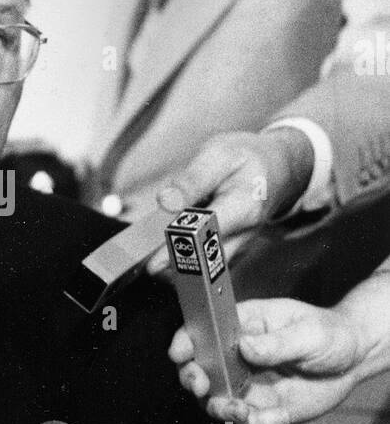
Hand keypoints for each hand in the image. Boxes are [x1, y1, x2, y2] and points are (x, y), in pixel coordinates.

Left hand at [147, 127, 313, 273]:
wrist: (276, 169)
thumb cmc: (246, 159)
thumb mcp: (218, 155)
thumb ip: (191, 180)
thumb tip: (166, 201)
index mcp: (243, 207)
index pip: (206, 234)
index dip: (178, 248)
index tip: (152, 263)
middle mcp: (244, 233)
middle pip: (206, 262)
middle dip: (174, 266)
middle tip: (146, 265)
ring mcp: (239, 245)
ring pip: (205, 267)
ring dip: (178, 264)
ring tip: (153, 258)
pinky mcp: (231, 249)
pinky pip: (206, 262)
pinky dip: (185, 258)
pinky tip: (169, 248)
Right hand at [169, 297, 364, 423]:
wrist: (353, 360)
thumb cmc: (329, 334)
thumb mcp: (308, 333)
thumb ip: (277, 343)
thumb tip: (245, 347)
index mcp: (242, 325)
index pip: (202, 329)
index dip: (185, 341)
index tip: (180, 353)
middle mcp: (236, 356)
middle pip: (199, 369)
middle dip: (194, 380)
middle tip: (203, 388)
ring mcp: (248, 384)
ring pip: (217, 401)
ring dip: (221, 409)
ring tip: (240, 412)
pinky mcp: (263, 409)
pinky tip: (271, 420)